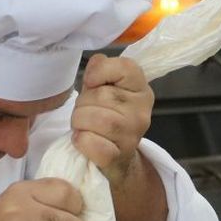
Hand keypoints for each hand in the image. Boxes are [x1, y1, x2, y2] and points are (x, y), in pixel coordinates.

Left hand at [71, 54, 153, 184]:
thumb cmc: (108, 118)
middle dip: (82, 103)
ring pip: (92, 118)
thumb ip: (100, 71)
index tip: (92, 82)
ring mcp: (131, 135)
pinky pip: (90, 142)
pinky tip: (82, 140)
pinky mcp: (118, 156)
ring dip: (78, 122)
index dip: (101, 71)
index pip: (125, 67)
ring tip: (83, 126)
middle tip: (86, 113)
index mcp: (140, 89)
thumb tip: (96, 62)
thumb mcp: (105, 89)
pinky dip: (80, 140)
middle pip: (100, 96)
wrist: (118, 159)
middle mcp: (141, 111)